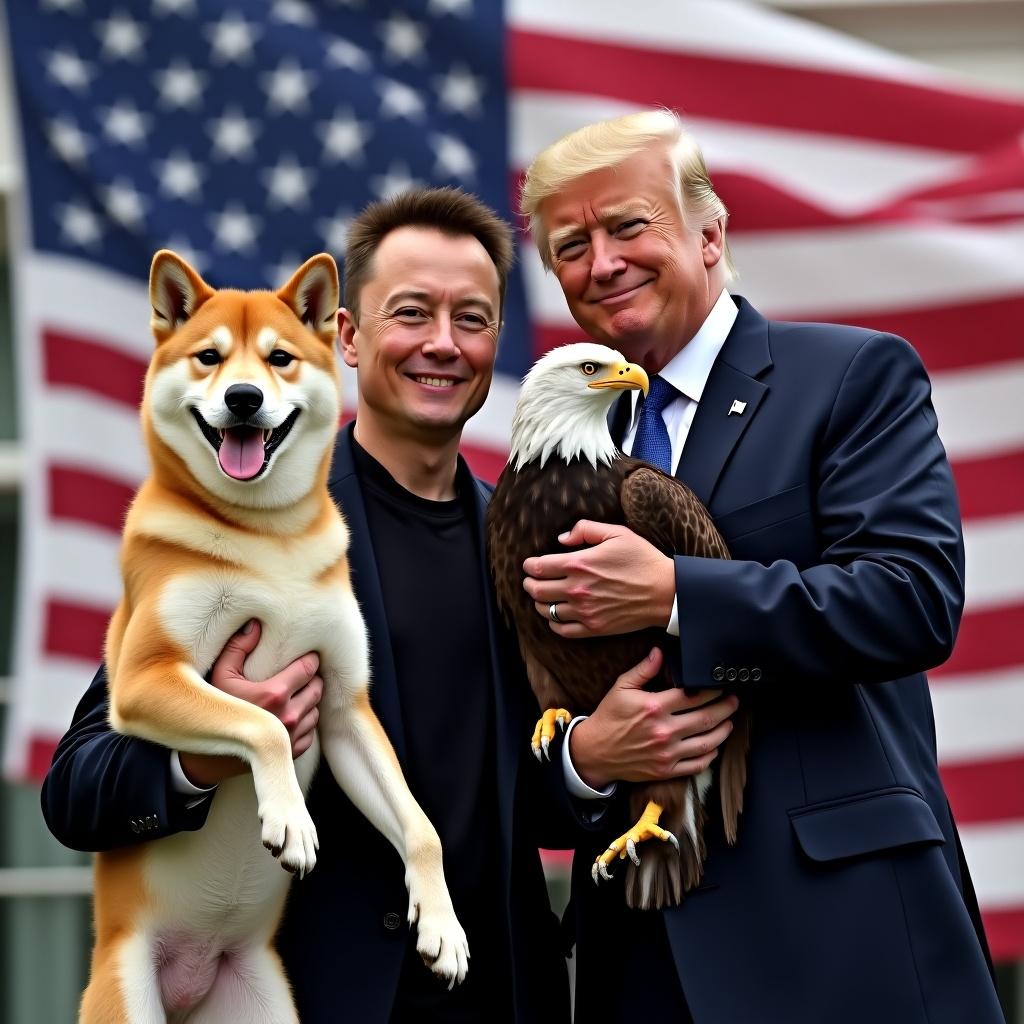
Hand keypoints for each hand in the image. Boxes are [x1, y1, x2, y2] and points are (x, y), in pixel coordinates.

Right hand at [178, 620, 323, 786]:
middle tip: (302, 673)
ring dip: (310, 701)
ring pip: (316, 710)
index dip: (311, 660)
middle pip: (317, 689)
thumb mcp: (219, 674)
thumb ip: (238, 647)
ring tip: (296, 693)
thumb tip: (256, 624)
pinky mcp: (293, 753)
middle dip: (312, 679)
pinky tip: (292, 715)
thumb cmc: (212, 709)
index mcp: (274, 694)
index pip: (308, 669)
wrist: (205, 757)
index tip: (308, 655)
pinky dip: (305, 722)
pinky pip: (311, 732)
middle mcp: (288, 717)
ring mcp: (292, 737)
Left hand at [522, 521, 675, 637]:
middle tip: (530, 580)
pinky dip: (553, 623)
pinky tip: (557, 615)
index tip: (529, 564)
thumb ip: (585, 529)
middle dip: (529, 583)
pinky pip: (561, 630)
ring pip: (546, 611)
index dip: (528, 565)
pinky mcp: (594, 628)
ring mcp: (585, 611)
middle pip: (536, 590)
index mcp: (580, 563)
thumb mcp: (617, 533)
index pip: (538, 567)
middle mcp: (577, 589)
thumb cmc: (643, 559)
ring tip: (542, 597)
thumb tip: (561, 539)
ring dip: (539, 603)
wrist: (665, 592)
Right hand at [569, 648, 737, 789]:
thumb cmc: (608, 717)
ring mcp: (667, 753)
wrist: (594, 752)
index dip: (712, 689)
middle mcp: (664, 731)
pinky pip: (697, 764)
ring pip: (707, 742)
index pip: (693, 695)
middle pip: (706, 718)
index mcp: (655, 707)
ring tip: (729, 721)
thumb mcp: (621, 688)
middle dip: (726, 707)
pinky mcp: (666, 770)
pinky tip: (714, 746)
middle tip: (734, 701)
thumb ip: (643, 670)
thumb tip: (660, 652)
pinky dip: (710, 755)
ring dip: (723, 730)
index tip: (720, 684)